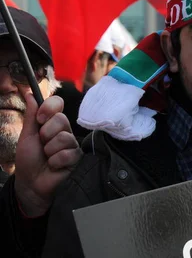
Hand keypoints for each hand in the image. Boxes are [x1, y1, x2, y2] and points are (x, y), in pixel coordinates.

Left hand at [14, 93, 81, 216]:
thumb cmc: (28, 161)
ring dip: (50, 151)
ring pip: (63, 138)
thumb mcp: (27, 136)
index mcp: (52, 123)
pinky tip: (54, 166)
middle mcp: (65, 131)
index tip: (39, 118)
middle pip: (61, 120)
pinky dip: (55, 161)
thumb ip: (30, 116)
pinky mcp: (78, 158)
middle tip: (42, 145)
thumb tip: (29, 94)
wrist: (31, 184)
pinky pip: (67, 153)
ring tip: (48, 158)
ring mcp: (72, 144)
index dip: (49, 108)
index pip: (58, 104)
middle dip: (46, 134)